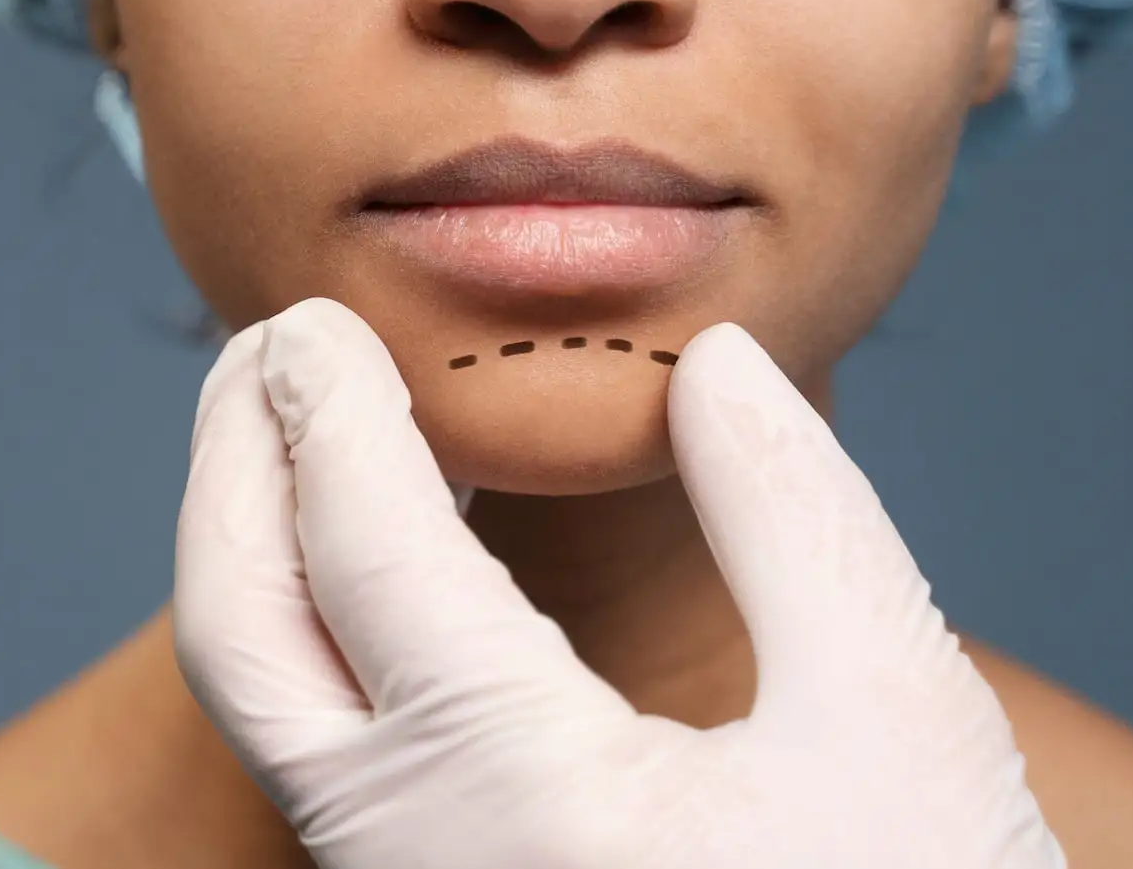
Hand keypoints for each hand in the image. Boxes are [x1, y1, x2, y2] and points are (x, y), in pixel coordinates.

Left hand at [172, 297, 1063, 868]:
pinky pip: (323, 767)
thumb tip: (717, 362)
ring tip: (306, 430)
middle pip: (237, 638)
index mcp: (524, 798)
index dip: (329, 409)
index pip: (364, 551)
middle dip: (233, 471)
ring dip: (257, 552)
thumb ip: (796, 518)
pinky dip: (313, 636)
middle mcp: (420, 867)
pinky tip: (383, 566)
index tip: (315, 319)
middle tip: (270, 351)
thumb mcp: (899, 720)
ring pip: (263, 713)